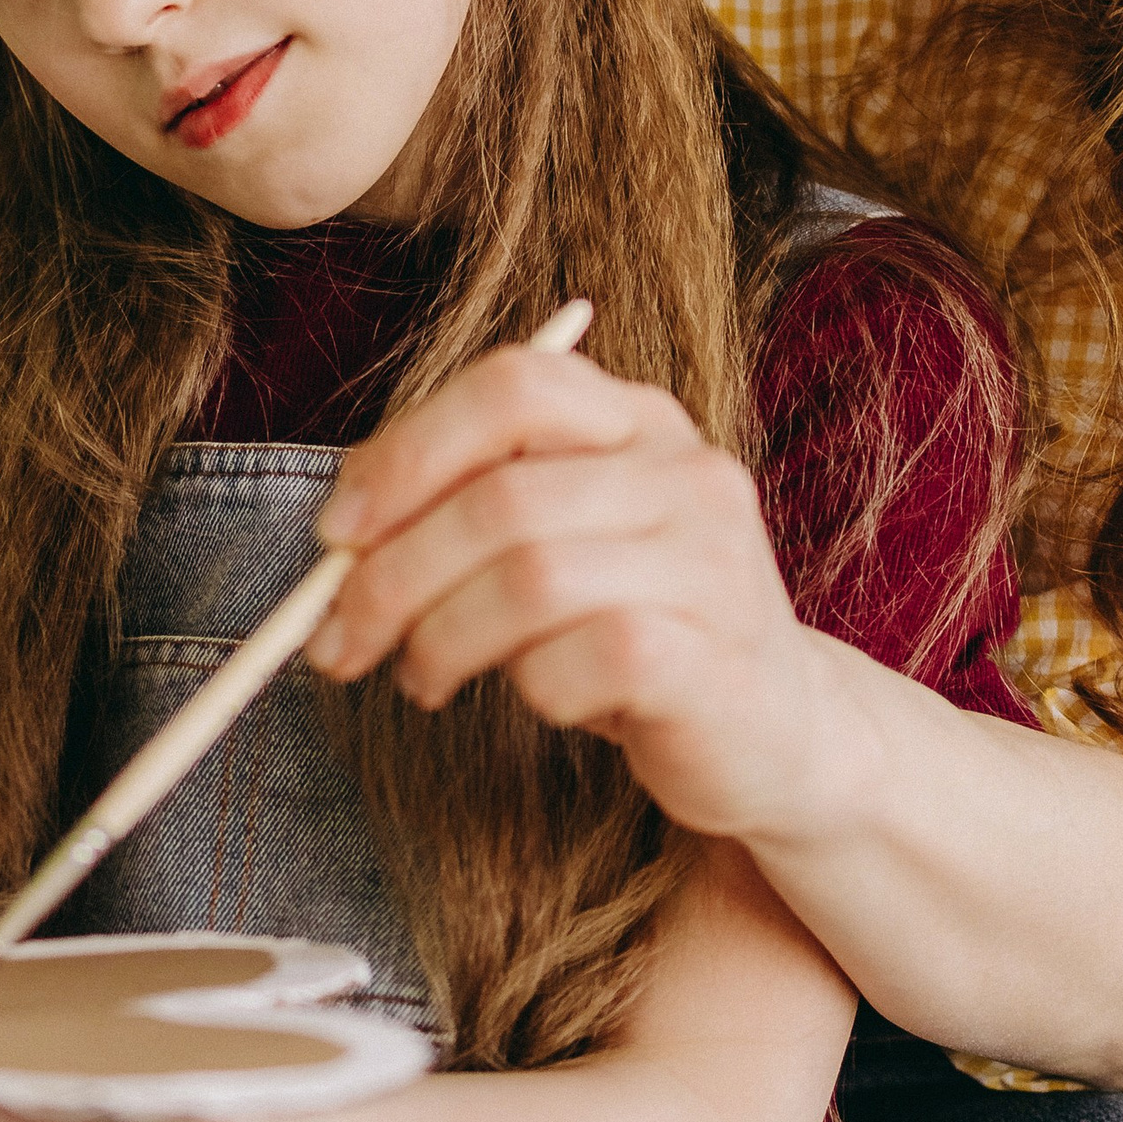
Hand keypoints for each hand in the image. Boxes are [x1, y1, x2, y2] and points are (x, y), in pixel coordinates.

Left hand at [307, 344, 832, 841]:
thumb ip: (469, 514)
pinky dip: (533, 688)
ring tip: (425, 677)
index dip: (407, 452)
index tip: (337, 533)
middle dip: (392, 575)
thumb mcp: (561, 546)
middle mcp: (686, 472)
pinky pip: (583, 660)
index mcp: (638, 419)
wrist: (785, 736)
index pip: (511, 385)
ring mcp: (712, 561)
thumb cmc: (640, 631)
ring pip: (532, 578)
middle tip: (340, 640)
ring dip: (443, 639)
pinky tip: (542, 702)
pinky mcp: (717, 657)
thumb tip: (339, 539)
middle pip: (502, 497)